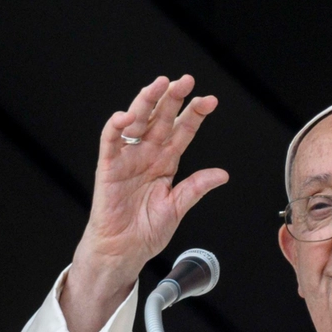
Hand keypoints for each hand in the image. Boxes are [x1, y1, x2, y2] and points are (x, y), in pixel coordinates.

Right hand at [63, 75, 227, 331]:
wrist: (124, 250)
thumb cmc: (146, 230)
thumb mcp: (177, 207)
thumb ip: (196, 187)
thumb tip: (222, 174)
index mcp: (166, 162)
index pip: (182, 131)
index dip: (195, 115)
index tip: (210, 100)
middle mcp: (148, 154)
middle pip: (161, 118)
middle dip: (173, 98)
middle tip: (186, 81)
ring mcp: (128, 157)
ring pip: (138, 121)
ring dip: (147, 101)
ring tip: (159, 85)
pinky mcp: (109, 166)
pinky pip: (111, 140)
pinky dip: (117, 126)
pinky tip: (127, 115)